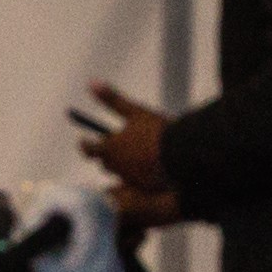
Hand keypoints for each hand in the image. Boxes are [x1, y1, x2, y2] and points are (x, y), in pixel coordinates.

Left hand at [81, 83, 178, 220]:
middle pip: (104, 163)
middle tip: (111, 150)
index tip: (84, 141)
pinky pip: (138, 183)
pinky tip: (149, 170)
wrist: (186, 156)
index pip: (88, 149)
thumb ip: (112, 100)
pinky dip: (139, 176)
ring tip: (132, 159)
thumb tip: (91, 82)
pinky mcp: (146, 189)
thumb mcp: (136, 112)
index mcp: (109, 148)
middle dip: (106, 156)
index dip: (86, 145)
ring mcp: (130, 180)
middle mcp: (116, 167)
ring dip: (123, 166)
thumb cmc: (159, 132)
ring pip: (120, 173)